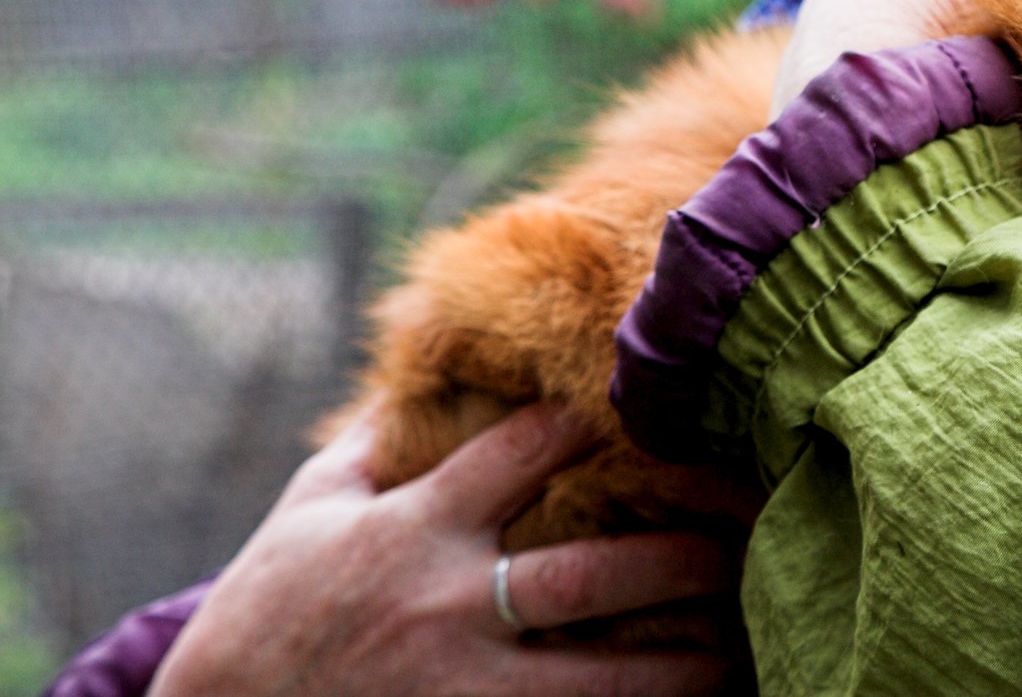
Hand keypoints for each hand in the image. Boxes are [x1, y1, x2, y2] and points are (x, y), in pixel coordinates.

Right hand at [150, 403, 738, 696]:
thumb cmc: (267, 611)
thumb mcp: (308, 509)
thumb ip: (377, 438)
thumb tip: (429, 358)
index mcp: (412, 530)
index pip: (526, 453)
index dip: (602, 419)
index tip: (669, 394)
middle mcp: (446, 609)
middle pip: (591, 576)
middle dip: (682, 554)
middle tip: (754, 527)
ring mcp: (462, 689)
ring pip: (603, 676)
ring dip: (686, 659)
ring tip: (749, 635)